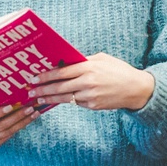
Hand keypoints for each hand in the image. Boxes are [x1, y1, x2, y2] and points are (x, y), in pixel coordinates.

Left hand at [27, 53, 155, 110]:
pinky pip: (75, 102)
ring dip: (49, 99)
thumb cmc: (118, 70)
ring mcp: (90, 96)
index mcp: (89, 67)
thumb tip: (65, 62)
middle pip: (59, 87)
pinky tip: (55, 101)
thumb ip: (84, 60)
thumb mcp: (102, 59)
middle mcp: (87, 82)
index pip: (61, 72)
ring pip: (64, 98)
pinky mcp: (92, 106)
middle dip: (42, 89)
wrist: (135, 89)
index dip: (46, 75)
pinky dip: (65, 101)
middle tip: (30, 91)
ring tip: (38, 99)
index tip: (34, 77)